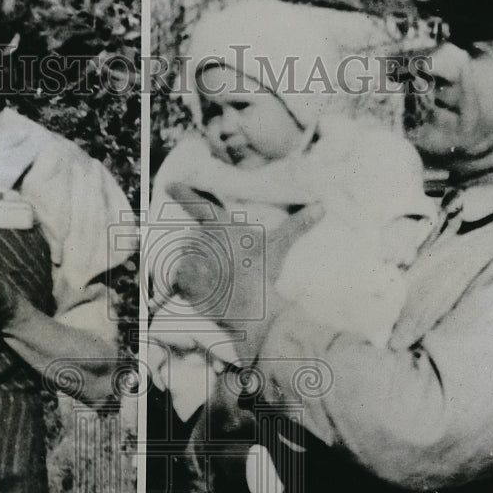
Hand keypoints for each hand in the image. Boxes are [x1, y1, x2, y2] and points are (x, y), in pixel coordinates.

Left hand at [167, 182, 323, 331]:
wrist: (249, 308)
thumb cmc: (263, 273)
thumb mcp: (279, 246)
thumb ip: (298, 224)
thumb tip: (322, 206)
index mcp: (220, 227)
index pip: (198, 204)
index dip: (183, 193)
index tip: (170, 184)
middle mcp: (202, 240)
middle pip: (198, 238)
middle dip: (208, 248)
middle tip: (228, 264)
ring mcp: (191, 260)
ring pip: (191, 259)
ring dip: (201, 266)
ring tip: (221, 280)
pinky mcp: (185, 282)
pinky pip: (184, 281)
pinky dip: (193, 286)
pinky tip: (210, 293)